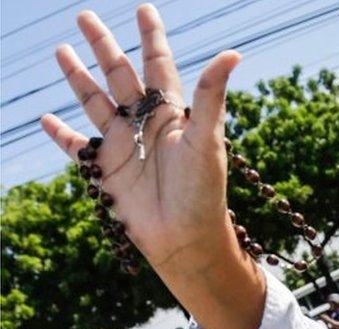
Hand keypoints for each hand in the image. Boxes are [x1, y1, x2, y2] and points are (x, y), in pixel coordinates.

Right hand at [42, 5, 264, 328]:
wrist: (186, 239)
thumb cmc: (203, 191)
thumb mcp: (208, 139)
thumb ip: (211, 95)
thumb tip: (233, 53)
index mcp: (172, 114)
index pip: (159, 65)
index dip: (151, 37)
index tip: (144, 9)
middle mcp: (145, 125)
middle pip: (120, 75)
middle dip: (104, 47)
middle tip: (84, 16)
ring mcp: (123, 146)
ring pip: (95, 102)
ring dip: (78, 78)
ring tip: (62, 50)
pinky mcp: (104, 171)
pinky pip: (77, 147)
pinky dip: (61, 134)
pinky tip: (47, 118)